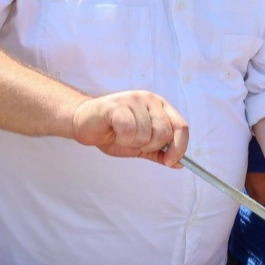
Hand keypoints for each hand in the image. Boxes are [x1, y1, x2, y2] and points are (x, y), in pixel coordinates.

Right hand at [71, 91, 188, 164]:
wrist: (83, 124)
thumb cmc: (113, 132)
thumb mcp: (141, 146)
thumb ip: (159, 153)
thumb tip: (178, 164)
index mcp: (161, 107)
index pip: (181, 127)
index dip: (179, 147)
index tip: (171, 161)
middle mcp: (151, 100)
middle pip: (164, 132)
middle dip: (149, 146)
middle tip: (134, 142)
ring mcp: (134, 100)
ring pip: (146, 133)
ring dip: (132, 142)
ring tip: (122, 135)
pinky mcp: (117, 104)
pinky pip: (129, 130)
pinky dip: (122, 138)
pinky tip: (114, 132)